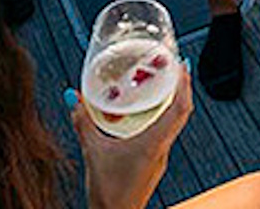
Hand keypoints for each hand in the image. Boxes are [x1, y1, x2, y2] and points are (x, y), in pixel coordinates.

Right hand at [71, 69, 192, 208]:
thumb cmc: (108, 193)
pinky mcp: (154, 164)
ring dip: (171, 104)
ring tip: (162, 86)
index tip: (182, 66)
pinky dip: (160, 119)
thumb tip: (74, 98)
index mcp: (153, 143)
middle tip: (173, 69)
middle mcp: (162, 149)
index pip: (180, 109)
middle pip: (180, 113)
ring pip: (173, 125)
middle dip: (180, 89)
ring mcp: (160, 158)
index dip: (184, 85)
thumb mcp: (92, 153)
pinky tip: (147, 115)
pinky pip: (163, 135)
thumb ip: (83, 124)